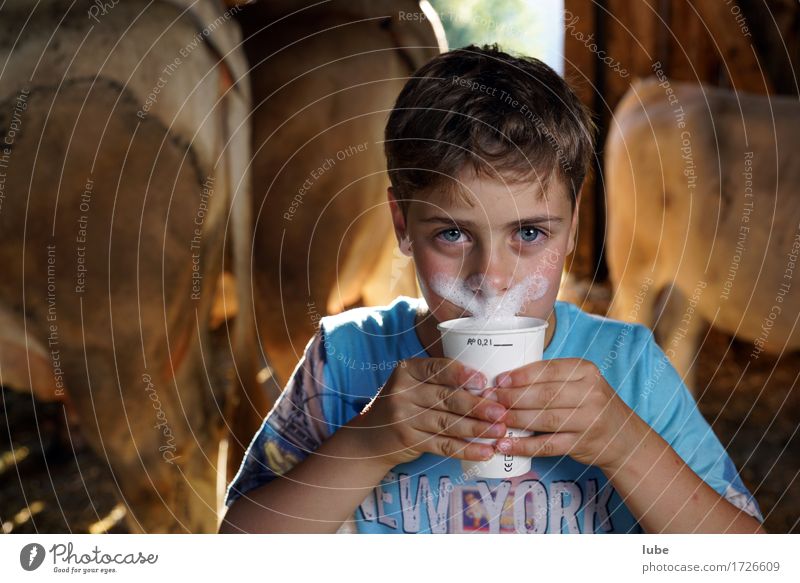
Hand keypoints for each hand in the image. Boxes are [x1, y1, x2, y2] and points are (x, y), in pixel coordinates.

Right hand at [349, 358, 509, 467]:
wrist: (371, 437)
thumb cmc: (404, 404)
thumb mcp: (413, 383)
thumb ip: (440, 379)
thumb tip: (487, 384)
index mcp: (407, 370)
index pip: (437, 368)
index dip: (461, 374)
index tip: (484, 381)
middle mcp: (402, 392)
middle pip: (446, 398)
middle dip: (478, 406)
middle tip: (502, 411)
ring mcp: (403, 417)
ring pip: (447, 423)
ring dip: (477, 428)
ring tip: (500, 430)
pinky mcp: (409, 440)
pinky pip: (443, 445)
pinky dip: (466, 449)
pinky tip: (484, 451)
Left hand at [489, 358, 649, 472]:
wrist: (622, 436)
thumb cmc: (590, 403)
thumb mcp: (579, 382)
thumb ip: (551, 378)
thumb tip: (505, 379)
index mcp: (586, 371)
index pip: (548, 369)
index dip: (520, 376)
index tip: (498, 381)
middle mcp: (591, 393)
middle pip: (543, 395)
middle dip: (512, 398)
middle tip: (489, 401)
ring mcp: (588, 420)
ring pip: (544, 419)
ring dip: (515, 420)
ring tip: (493, 420)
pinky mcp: (582, 444)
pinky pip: (547, 445)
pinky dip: (524, 446)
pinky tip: (506, 445)